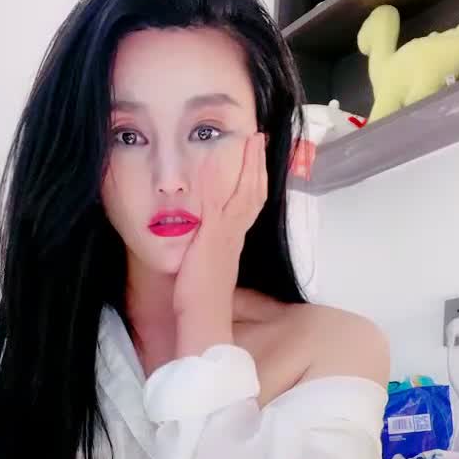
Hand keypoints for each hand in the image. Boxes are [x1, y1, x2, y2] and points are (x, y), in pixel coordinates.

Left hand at [174, 132, 266, 356]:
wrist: (204, 320)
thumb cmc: (201, 304)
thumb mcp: (206, 273)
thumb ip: (207, 258)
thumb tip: (199, 254)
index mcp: (232, 242)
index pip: (249, 205)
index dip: (254, 182)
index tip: (256, 162)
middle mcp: (235, 235)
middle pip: (254, 192)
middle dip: (257, 164)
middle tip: (259, 139)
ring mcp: (227, 234)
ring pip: (245, 191)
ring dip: (249, 163)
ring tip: (251, 139)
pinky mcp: (214, 235)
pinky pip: (221, 200)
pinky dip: (224, 177)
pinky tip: (220, 156)